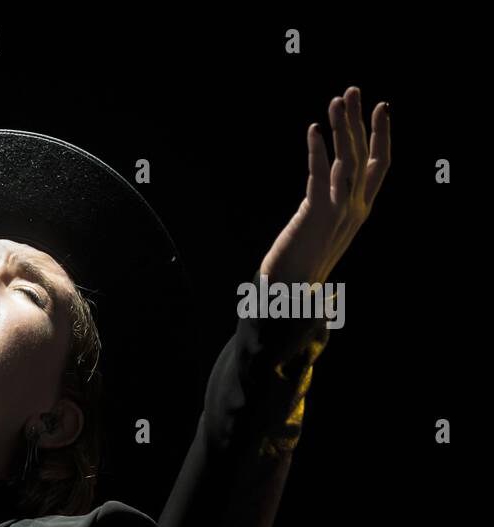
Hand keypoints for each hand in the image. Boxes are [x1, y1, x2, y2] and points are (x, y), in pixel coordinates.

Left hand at [259, 85, 391, 286]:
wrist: (291, 289)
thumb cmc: (303, 261)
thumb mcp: (327, 228)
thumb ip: (333, 203)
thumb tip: (331, 177)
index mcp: (361, 209)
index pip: (379, 164)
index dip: (382, 134)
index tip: (381, 106)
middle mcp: (356, 207)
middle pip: (363, 153)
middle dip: (359, 119)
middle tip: (353, 90)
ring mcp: (339, 210)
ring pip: (346, 159)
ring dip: (341, 127)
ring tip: (336, 100)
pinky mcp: (318, 214)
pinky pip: (320, 175)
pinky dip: (317, 151)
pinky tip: (313, 130)